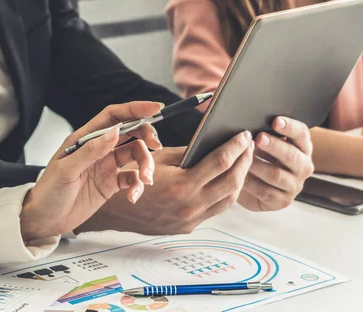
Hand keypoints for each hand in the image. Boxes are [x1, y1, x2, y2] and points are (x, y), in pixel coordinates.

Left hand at [19, 102, 163, 240]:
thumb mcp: (66, 170)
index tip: (156, 108)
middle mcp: (99, 148)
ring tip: (146, 181)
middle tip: (156, 145)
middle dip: (146, 136)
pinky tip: (132, 197)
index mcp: (85, 138)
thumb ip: (91, 151)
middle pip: (131, 133)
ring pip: (136, 155)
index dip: (135, 109)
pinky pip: (132, 179)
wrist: (44, 220)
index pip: (114, 116)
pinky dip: (137, 186)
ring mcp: (106, 166)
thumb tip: (115, 132)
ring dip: (146, 165)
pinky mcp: (111, 184)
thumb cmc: (48, 192)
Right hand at [78, 131, 254, 234]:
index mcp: (181, 185)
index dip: (236, 147)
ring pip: (229, 200)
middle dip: (245, 162)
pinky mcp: (188, 227)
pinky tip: (227, 178)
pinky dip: (225, 192)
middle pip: (233, 183)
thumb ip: (189, 152)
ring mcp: (190, 220)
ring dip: (240, 179)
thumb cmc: (132, 177)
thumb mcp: (159, 158)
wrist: (113, 209)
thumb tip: (214, 142)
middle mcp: (189, 206)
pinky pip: (215, 209)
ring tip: (243, 161)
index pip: (220, 162)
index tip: (244, 135)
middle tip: (249, 145)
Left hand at [238, 117, 313, 210]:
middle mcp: (304, 166)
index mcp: (303, 147)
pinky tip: (240, 175)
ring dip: (258, 165)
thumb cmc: (260, 156)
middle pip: (291, 156)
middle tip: (258, 138)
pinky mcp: (282, 201)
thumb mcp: (265, 142)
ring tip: (243, 157)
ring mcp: (294, 185)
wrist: (255, 186)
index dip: (290, 127)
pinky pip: (266, 191)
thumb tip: (248, 122)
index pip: (301, 134)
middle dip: (274, 146)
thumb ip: (264, 131)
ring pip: (276, 175)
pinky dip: (251, 183)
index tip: (275, 121)